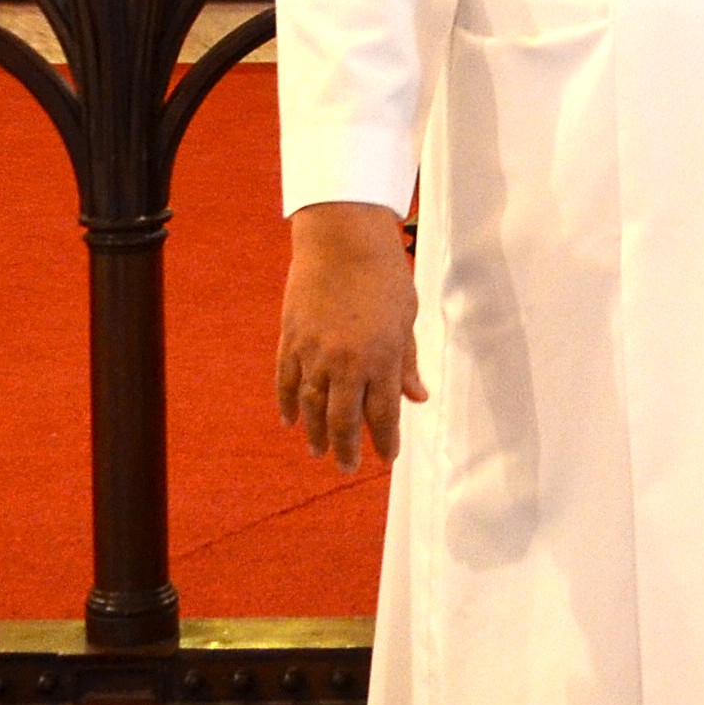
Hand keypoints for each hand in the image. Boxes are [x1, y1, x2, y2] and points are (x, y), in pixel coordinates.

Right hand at [276, 201, 426, 469]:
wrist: (343, 236)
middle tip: (348, 468)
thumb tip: (418, 398)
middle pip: (345, 421)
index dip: (386, 441)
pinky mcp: (290, 340)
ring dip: (317, 434)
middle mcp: (347, 362)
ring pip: (312, 408)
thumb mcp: (406, 315)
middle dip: (348, 450)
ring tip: (320, 451)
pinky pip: (286, 382)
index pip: (384, 414)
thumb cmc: (384, 272)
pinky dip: (288, 404)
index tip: (388, 458)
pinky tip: (292, 420)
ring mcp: (314, 353)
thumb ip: (407, 361)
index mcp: (382, 357)